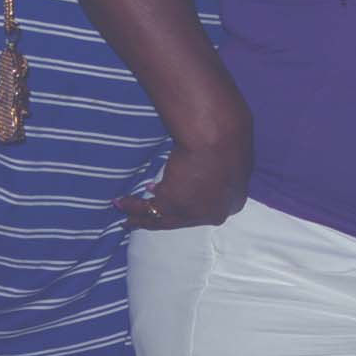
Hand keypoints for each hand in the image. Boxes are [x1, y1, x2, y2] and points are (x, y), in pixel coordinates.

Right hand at [118, 134, 250, 229]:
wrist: (218, 137)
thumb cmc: (227, 136)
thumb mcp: (227, 157)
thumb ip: (216, 169)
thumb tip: (203, 164)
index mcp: (233, 201)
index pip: (205, 208)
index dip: (186, 203)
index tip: (168, 195)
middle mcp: (215, 213)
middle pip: (183, 219)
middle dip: (162, 216)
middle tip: (143, 219)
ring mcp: (195, 213)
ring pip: (163, 219)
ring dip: (141, 216)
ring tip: (126, 216)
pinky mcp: (174, 207)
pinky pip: (149, 211)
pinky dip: (133, 208)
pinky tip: (121, 202)